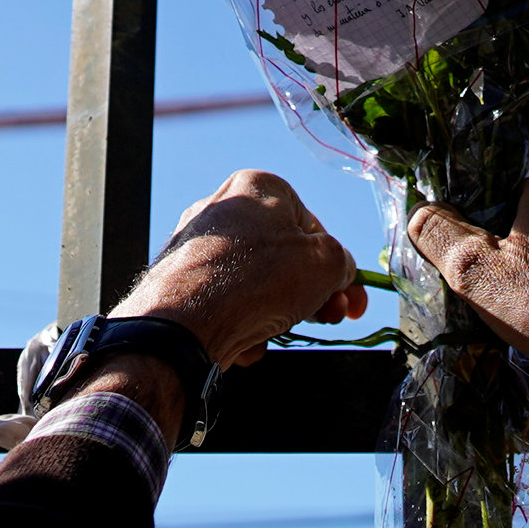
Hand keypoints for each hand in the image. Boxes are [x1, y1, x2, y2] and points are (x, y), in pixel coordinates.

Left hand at [121, 169, 369, 367]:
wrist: (182, 323)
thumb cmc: (257, 281)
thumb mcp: (325, 264)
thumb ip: (342, 262)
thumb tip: (340, 272)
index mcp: (258, 187)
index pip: (312, 226)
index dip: (337, 266)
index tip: (349, 298)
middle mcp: (222, 209)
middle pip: (284, 257)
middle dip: (310, 293)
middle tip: (328, 318)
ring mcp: (196, 246)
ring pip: (256, 285)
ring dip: (276, 313)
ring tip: (274, 331)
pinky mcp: (179, 282)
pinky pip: (226, 303)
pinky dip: (240, 323)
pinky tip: (241, 340)